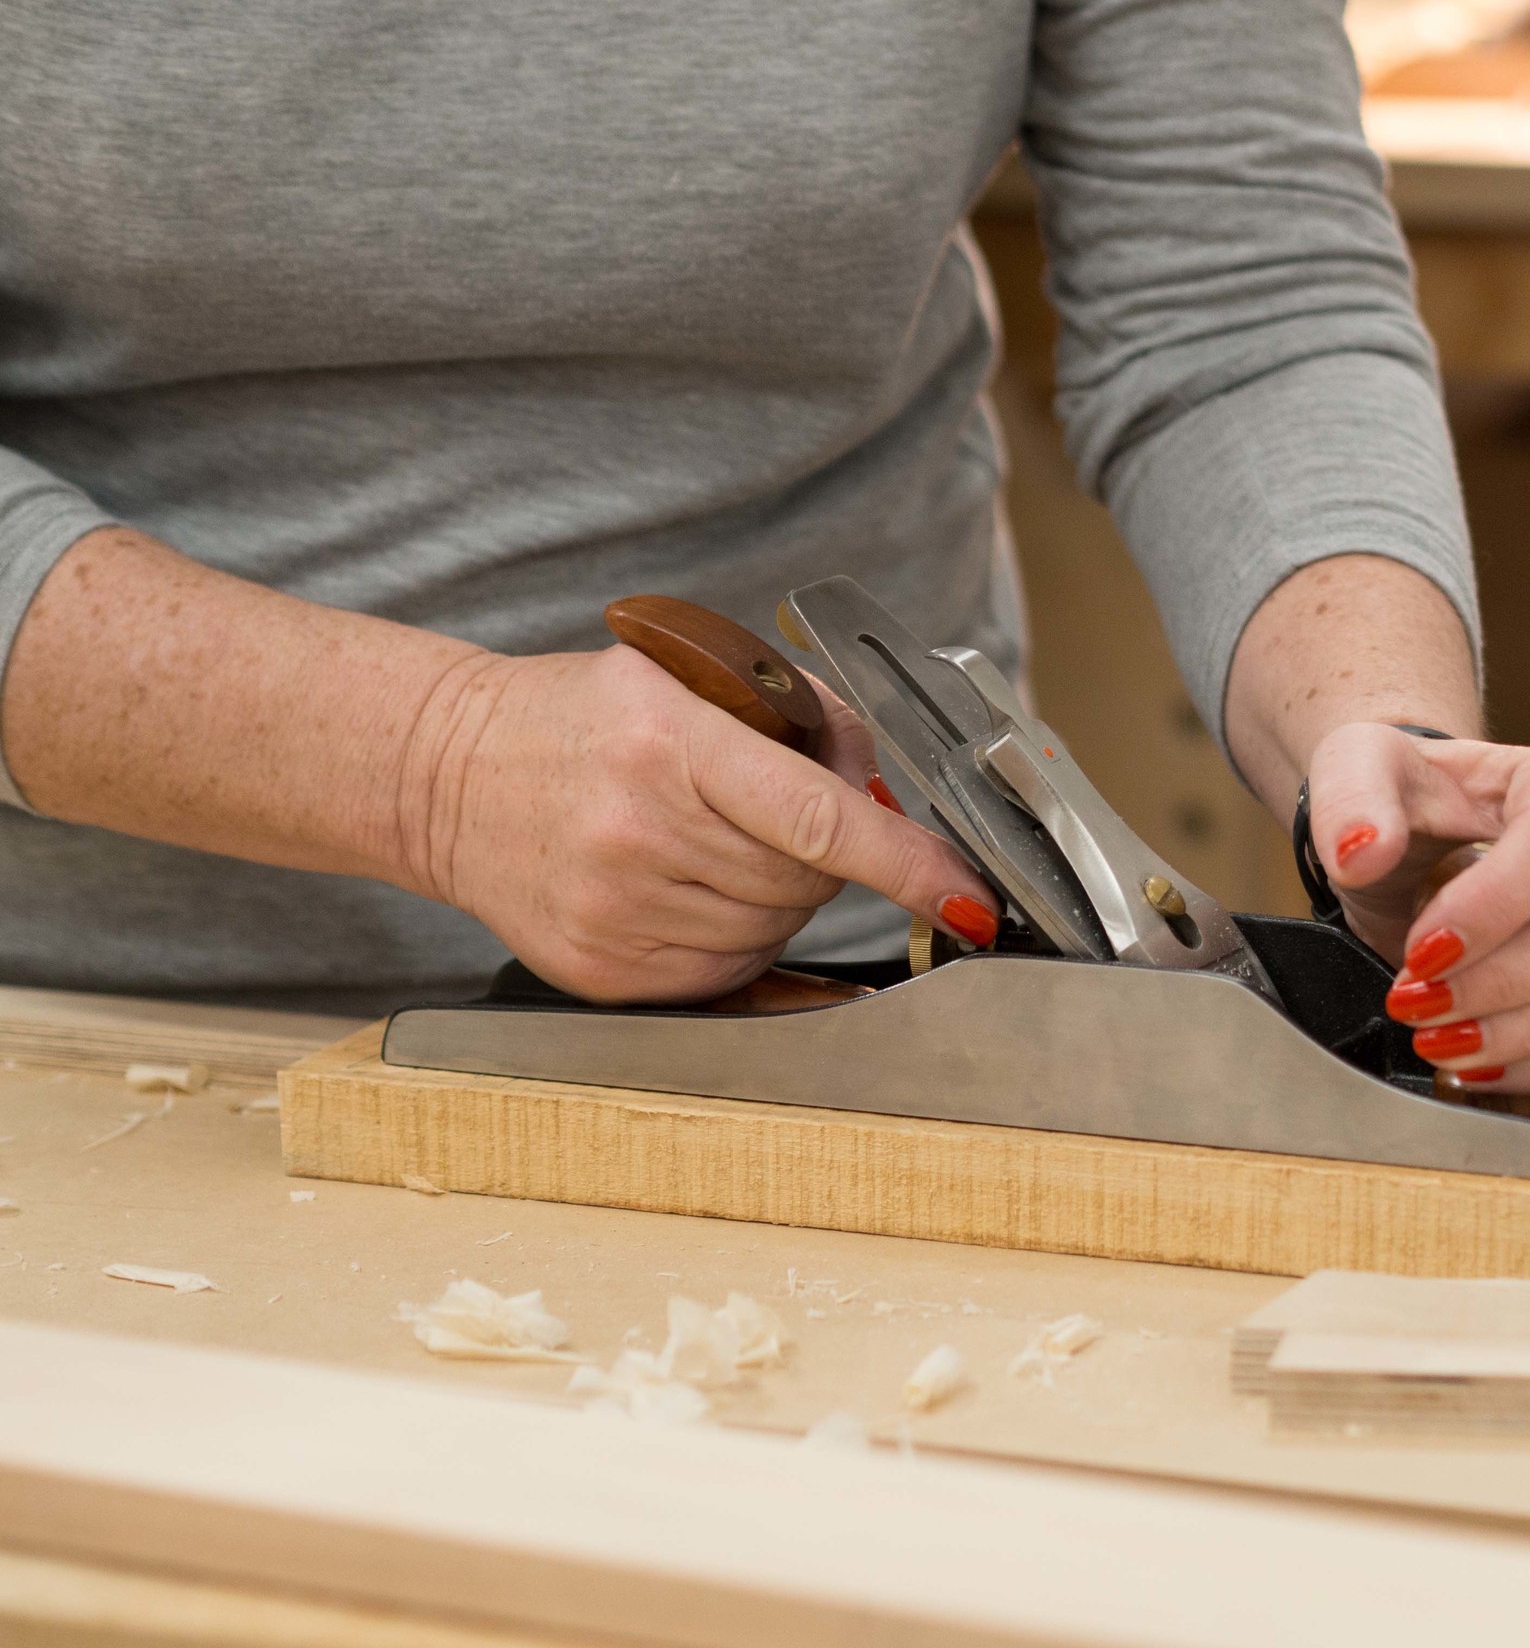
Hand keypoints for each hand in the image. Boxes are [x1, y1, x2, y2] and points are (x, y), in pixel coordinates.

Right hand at [395, 643, 998, 1001]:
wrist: (445, 774)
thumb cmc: (580, 720)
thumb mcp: (684, 678)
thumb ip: (801, 719)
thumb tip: (890, 787)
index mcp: (668, 743)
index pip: (817, 818)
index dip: (906, 862)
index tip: (966, 892)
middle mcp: (640, 832)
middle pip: (806, 880)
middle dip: (821, 854)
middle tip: (772, 814)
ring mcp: (618, 911)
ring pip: (775, 929)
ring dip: (779, 896)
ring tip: (714, 844)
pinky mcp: (604, 970)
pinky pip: (727, 970)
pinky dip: (737, 933)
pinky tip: (691, 888)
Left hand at [1305, 724, 1529, 1094]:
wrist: (1425, 844)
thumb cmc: (1409, 799)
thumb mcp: (1361, 765)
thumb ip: (1352, 794)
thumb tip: (1363, 850)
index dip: (1497, 905)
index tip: (1421, 951)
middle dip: (1505, 986)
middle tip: (1416, 1004)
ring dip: (1521, 1036)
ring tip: (1435, 1041)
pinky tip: (1471, 1067)